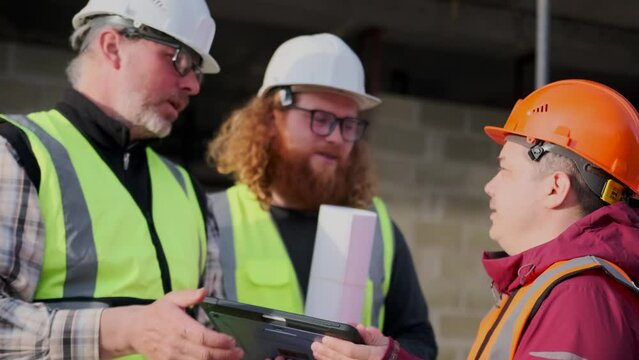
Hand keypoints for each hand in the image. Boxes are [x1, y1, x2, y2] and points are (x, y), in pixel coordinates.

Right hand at [100, 288, 243, 358]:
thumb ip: (189, 295)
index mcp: (178, 326)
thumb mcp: (172, 298)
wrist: (136, 330)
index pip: (202, 337)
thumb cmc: (157, 313)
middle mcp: (176, 344)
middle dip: (224, 354)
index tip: (232, 340)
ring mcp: (172, 357)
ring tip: (233, 358)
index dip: (220, 341)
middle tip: (239, 352)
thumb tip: (204, 291)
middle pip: (204, 354)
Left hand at [311, 324, 389, 359]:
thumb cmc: (389, 354)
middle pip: (342, 359)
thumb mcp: (384, 342)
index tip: (325, 338)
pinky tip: (324, 359)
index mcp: (374, 355)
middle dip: (327, 352)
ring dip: (326, 359)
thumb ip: (371, 335)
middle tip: (315, 345)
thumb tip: (359, 328)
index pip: (351, 350)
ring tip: (316, 352)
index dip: (337, 344)